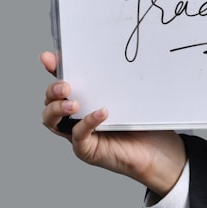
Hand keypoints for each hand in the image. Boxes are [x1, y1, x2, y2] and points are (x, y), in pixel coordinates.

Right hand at [39, 51, 186, 196]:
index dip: (53, 69)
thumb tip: (117, 56)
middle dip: (52, 91)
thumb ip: (117, 80)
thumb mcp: (130, 96)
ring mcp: (77, 133)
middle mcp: (74, 116)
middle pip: (49, 101)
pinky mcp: (86, 149)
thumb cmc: (142, 123)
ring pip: (51, 121)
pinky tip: (101, 114)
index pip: (62, 81)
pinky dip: (86, 123)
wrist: (157, 151)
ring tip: (73, 104)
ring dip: (57, 109)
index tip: (49, 57)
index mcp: (83, 99)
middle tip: (66, 86)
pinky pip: (78, 136)